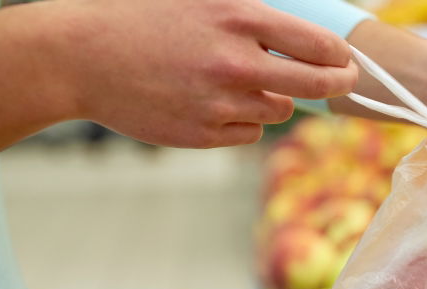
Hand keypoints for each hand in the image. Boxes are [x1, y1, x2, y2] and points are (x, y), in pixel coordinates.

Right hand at [62, 0, 358, 147]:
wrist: (80, 56)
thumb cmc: (140, 20)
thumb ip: (251, 15)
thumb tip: (300, 35)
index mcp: (238, 17)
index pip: (318, 44)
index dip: (340, 56)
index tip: (346, 60)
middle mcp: (236, 62)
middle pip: (317, 84)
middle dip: (338, 84)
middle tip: (343, 82)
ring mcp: (221, 102)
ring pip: (279, 111)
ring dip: (273, 100)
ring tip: (237, 84)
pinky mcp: (205, 134)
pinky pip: (248, 134)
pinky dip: (242, 123)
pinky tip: (212, 105)